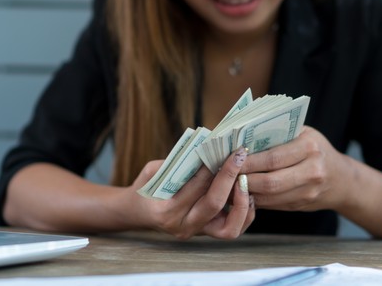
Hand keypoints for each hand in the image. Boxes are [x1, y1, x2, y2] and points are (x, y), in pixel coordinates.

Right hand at [128, 147, 254, 239]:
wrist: (137, 212)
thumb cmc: (146, 187)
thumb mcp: (154, 171)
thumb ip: (178, 163)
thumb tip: (207, 148)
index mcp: (165, 210)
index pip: (194, 187)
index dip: (211, 166)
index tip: (223, 148)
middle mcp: (182, 225)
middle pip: (213, 204)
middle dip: (229, 177)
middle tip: (238, 156)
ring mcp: (195, 232)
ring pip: (229, 228)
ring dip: (242, 201)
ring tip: (244, 178)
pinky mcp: (206, 233)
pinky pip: (232, 229)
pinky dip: (244, 212)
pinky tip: (244, 191)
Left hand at [240, 126, 352, 211]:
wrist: (342, 179)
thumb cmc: (315, 149)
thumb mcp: (302, 134)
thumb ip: (277, 135)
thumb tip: (241, 140)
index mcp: (309, 147)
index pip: (273, 157)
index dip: (249, 162)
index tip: (230, 159)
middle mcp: (312, 171)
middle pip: (270, 181)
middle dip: (244, 179)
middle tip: (226, 175)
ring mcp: (308, 192)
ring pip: (270, 197)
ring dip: (246, 192)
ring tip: (229, 185)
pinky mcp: (302, 206)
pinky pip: (273, 204)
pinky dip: (256, 200)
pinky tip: (243, 193)